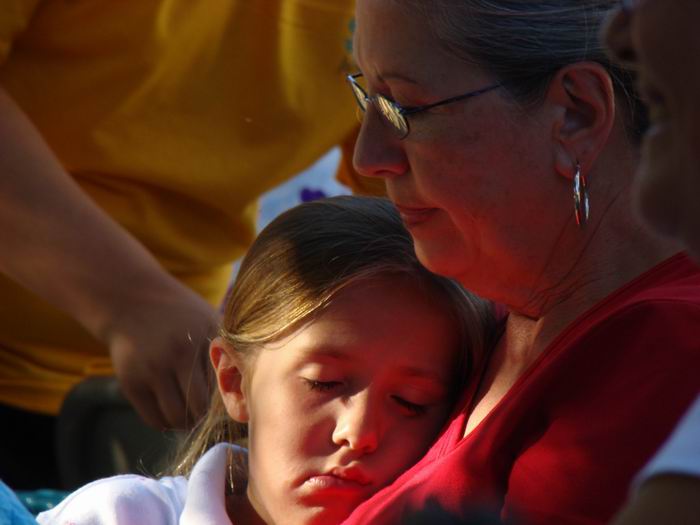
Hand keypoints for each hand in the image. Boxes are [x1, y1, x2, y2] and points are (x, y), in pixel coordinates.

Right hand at [106, 285, 219, 429]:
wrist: (131, 302)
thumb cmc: (181, 315)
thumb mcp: (208, 320)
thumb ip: (226, 349)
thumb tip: (247, 388)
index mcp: (205, 338)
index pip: (224, 385)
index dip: (230, 401)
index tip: (233, 407)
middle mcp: (179, 354)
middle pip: (201, 406)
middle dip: (209, 418)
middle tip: (213, 420)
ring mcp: (153, 369)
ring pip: (177, 417)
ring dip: (187, 424)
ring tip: (194, 419)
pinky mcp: (131, 382)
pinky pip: (154, 418)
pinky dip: (166, 423)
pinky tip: (174, 415)